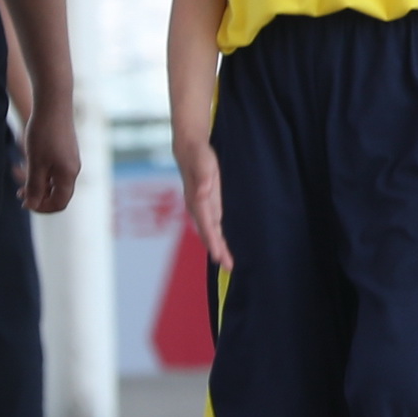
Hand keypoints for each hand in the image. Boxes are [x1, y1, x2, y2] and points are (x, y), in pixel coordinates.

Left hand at [18, 84, 82, 214]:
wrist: (53, 104)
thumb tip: (32, 205)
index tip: (23, 202)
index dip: (41, 208)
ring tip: (22, 180)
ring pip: (56, 182)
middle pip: (58, 195)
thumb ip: (34, 187)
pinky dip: (44, 175)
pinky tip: (31, 165)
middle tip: (19, 194)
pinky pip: (56, 171)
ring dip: (39, 186)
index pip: (59, 203)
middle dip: (39, 197)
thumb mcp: (35, 163)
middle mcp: (73, 169)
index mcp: (68, 175)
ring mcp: (71, 160)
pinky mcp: (67, 151)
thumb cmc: (43, 133)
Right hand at [173, 133, 230, 275]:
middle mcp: (198, 207)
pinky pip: (212, 226)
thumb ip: (204, 177)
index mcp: (198, 200)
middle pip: (208, 233)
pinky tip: (221, 246)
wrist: (188, 149)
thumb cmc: (197, 154)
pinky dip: (217, 238)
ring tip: (227, 263)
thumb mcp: (203, 162)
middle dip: (218, 250)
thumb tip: (202, 193)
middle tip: (229, 267)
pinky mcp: (208, 205)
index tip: (219, 256)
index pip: (207, 225)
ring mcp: (202, 207)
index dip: (213, 241)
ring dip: (218, 247)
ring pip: (210, 232)